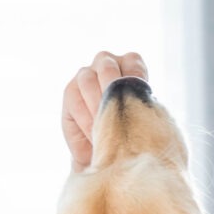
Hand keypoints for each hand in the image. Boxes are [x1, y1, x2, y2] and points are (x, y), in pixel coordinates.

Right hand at [61, 50, 148, 169]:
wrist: (109, 151)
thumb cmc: (132, 131)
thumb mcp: (143, 116)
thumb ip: (140, 105)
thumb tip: (139, 106)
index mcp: (130, 65)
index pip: (132, 62)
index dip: (135, 78)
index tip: (139, 98)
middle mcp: (107, 64)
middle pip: (107, 67)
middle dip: (113, 90)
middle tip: (119, 113)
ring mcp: (86, 75)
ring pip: (88, 81)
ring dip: (97, 106)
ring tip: (107, 128)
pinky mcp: (70, 91)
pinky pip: (75, 99)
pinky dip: (85, 118)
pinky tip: (95, 132)